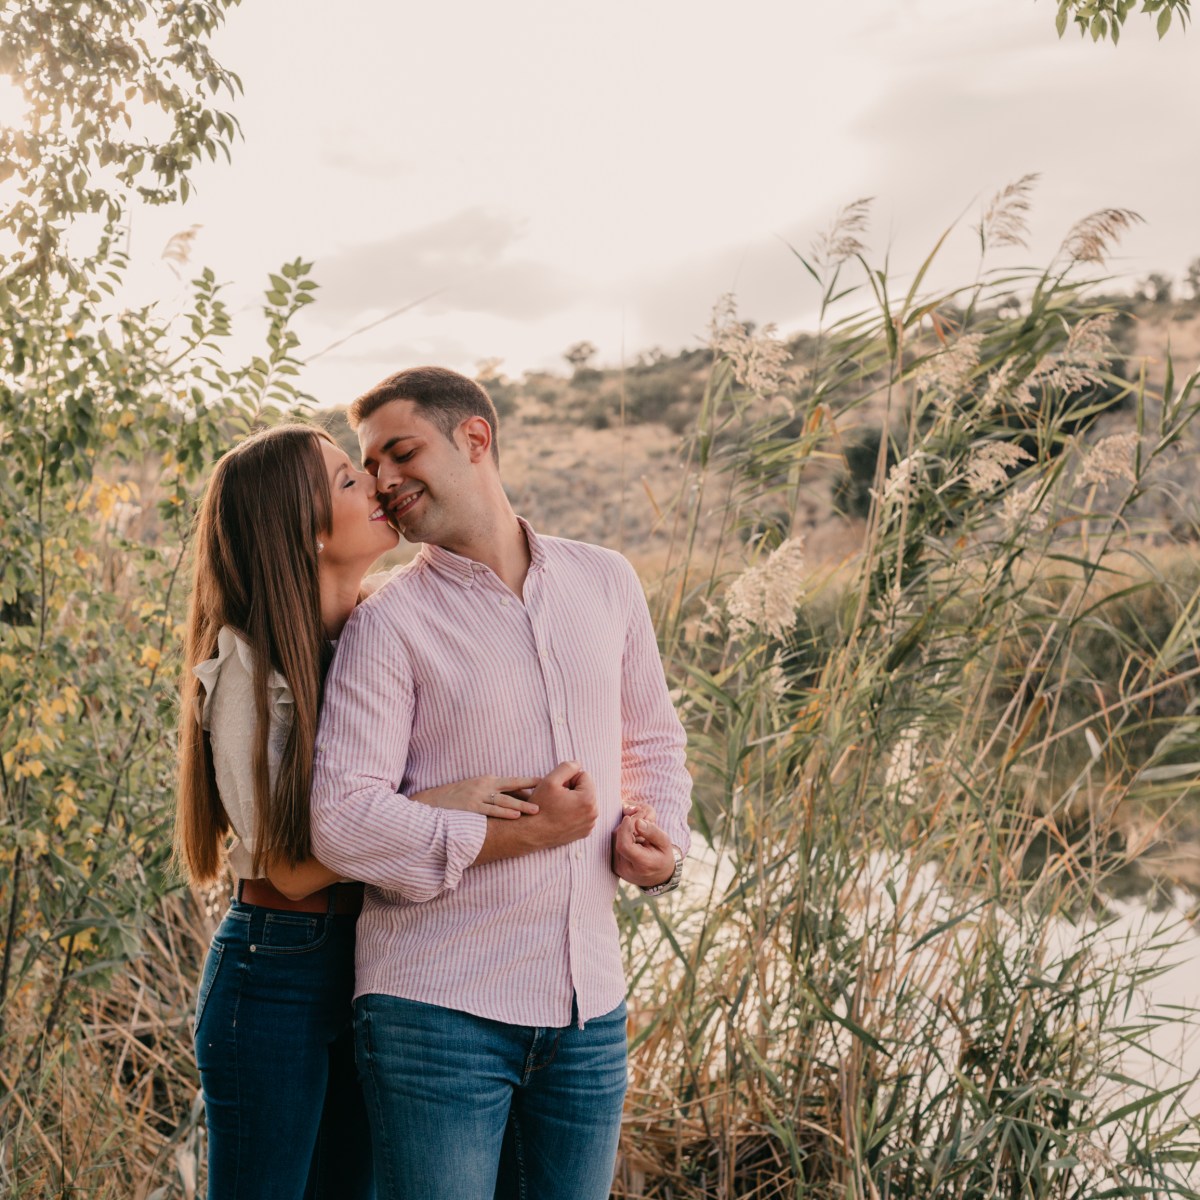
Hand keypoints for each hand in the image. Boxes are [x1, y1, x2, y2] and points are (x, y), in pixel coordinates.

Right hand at [409, 775, 540, 819]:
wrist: (431, 802)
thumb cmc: (456, 799)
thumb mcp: (476, 791)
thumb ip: (495, 795)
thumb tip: (517, 802)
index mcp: (488, 781)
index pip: (514, 783)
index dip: (531, 784)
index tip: (549, 785)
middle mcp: (486, 786)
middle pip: (513, 786)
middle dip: (532, 789)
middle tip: (551, 792)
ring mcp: (478, 796)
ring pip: (504, 800)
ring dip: (521, 805)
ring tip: (537, 809)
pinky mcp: (471, 807)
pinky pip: (491, 810)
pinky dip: (504, 813)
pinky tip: (516, 816)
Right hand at [523, 761, 597, 849]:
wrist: (532, 833)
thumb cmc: (540, 807)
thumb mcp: (550, 780)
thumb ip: (567, 767)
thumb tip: (578, 763)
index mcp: (588, 799)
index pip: (584, 775)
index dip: (568, 778)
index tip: (557, 789)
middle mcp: (593, 813)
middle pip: (586, 789)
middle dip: (572, 789)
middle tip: (556, 798)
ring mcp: (590, 824)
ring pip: (584, 801)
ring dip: (573, 800)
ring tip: (557, 807)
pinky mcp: (585, 832)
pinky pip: (583, 814)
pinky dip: (574, 812)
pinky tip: (560, 816)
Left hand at [613, 807, 675, 887]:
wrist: (658, 876)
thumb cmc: (662, 856)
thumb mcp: (665, 842)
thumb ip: (652, 832)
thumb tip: (637, 822)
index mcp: (642, 865)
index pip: (625, 846)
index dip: (624, 829)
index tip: (628, 818)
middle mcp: (627, 869)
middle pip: (619, 841)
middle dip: (626, 827)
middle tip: (637, 821)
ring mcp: (618, 869)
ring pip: (614, 842)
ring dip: (623, 832)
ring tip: (638, 834)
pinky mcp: (614, 866)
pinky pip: (613, 846)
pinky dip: (621, 838)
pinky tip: (632, 839)